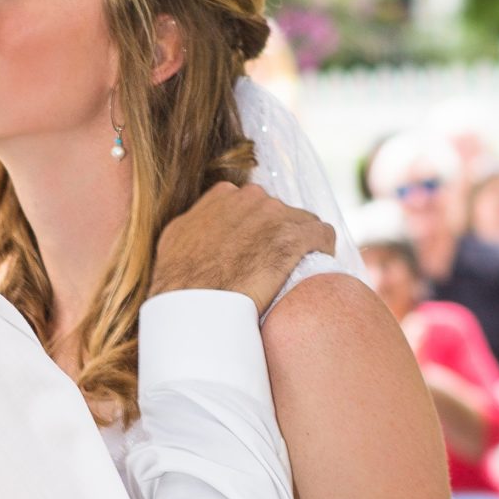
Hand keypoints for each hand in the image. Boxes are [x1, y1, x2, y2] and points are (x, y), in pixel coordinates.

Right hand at [150, 180, 334, 313]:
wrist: (196, 303)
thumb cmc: (181, 280)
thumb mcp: (176, 239)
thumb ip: (194, 224)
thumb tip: (201, 229)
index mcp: (223, 195)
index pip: (253, 204)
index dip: (258, 227)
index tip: (257, 247)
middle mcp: (251, 198)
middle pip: (278, 211)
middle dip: (278, 234)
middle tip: (273, 265)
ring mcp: (275, 215)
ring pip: (302, 222)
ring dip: (300, 242)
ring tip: (295, 270)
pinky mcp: (296, 237)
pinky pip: (323, 234)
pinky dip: (322, 249)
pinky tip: (318, 265)